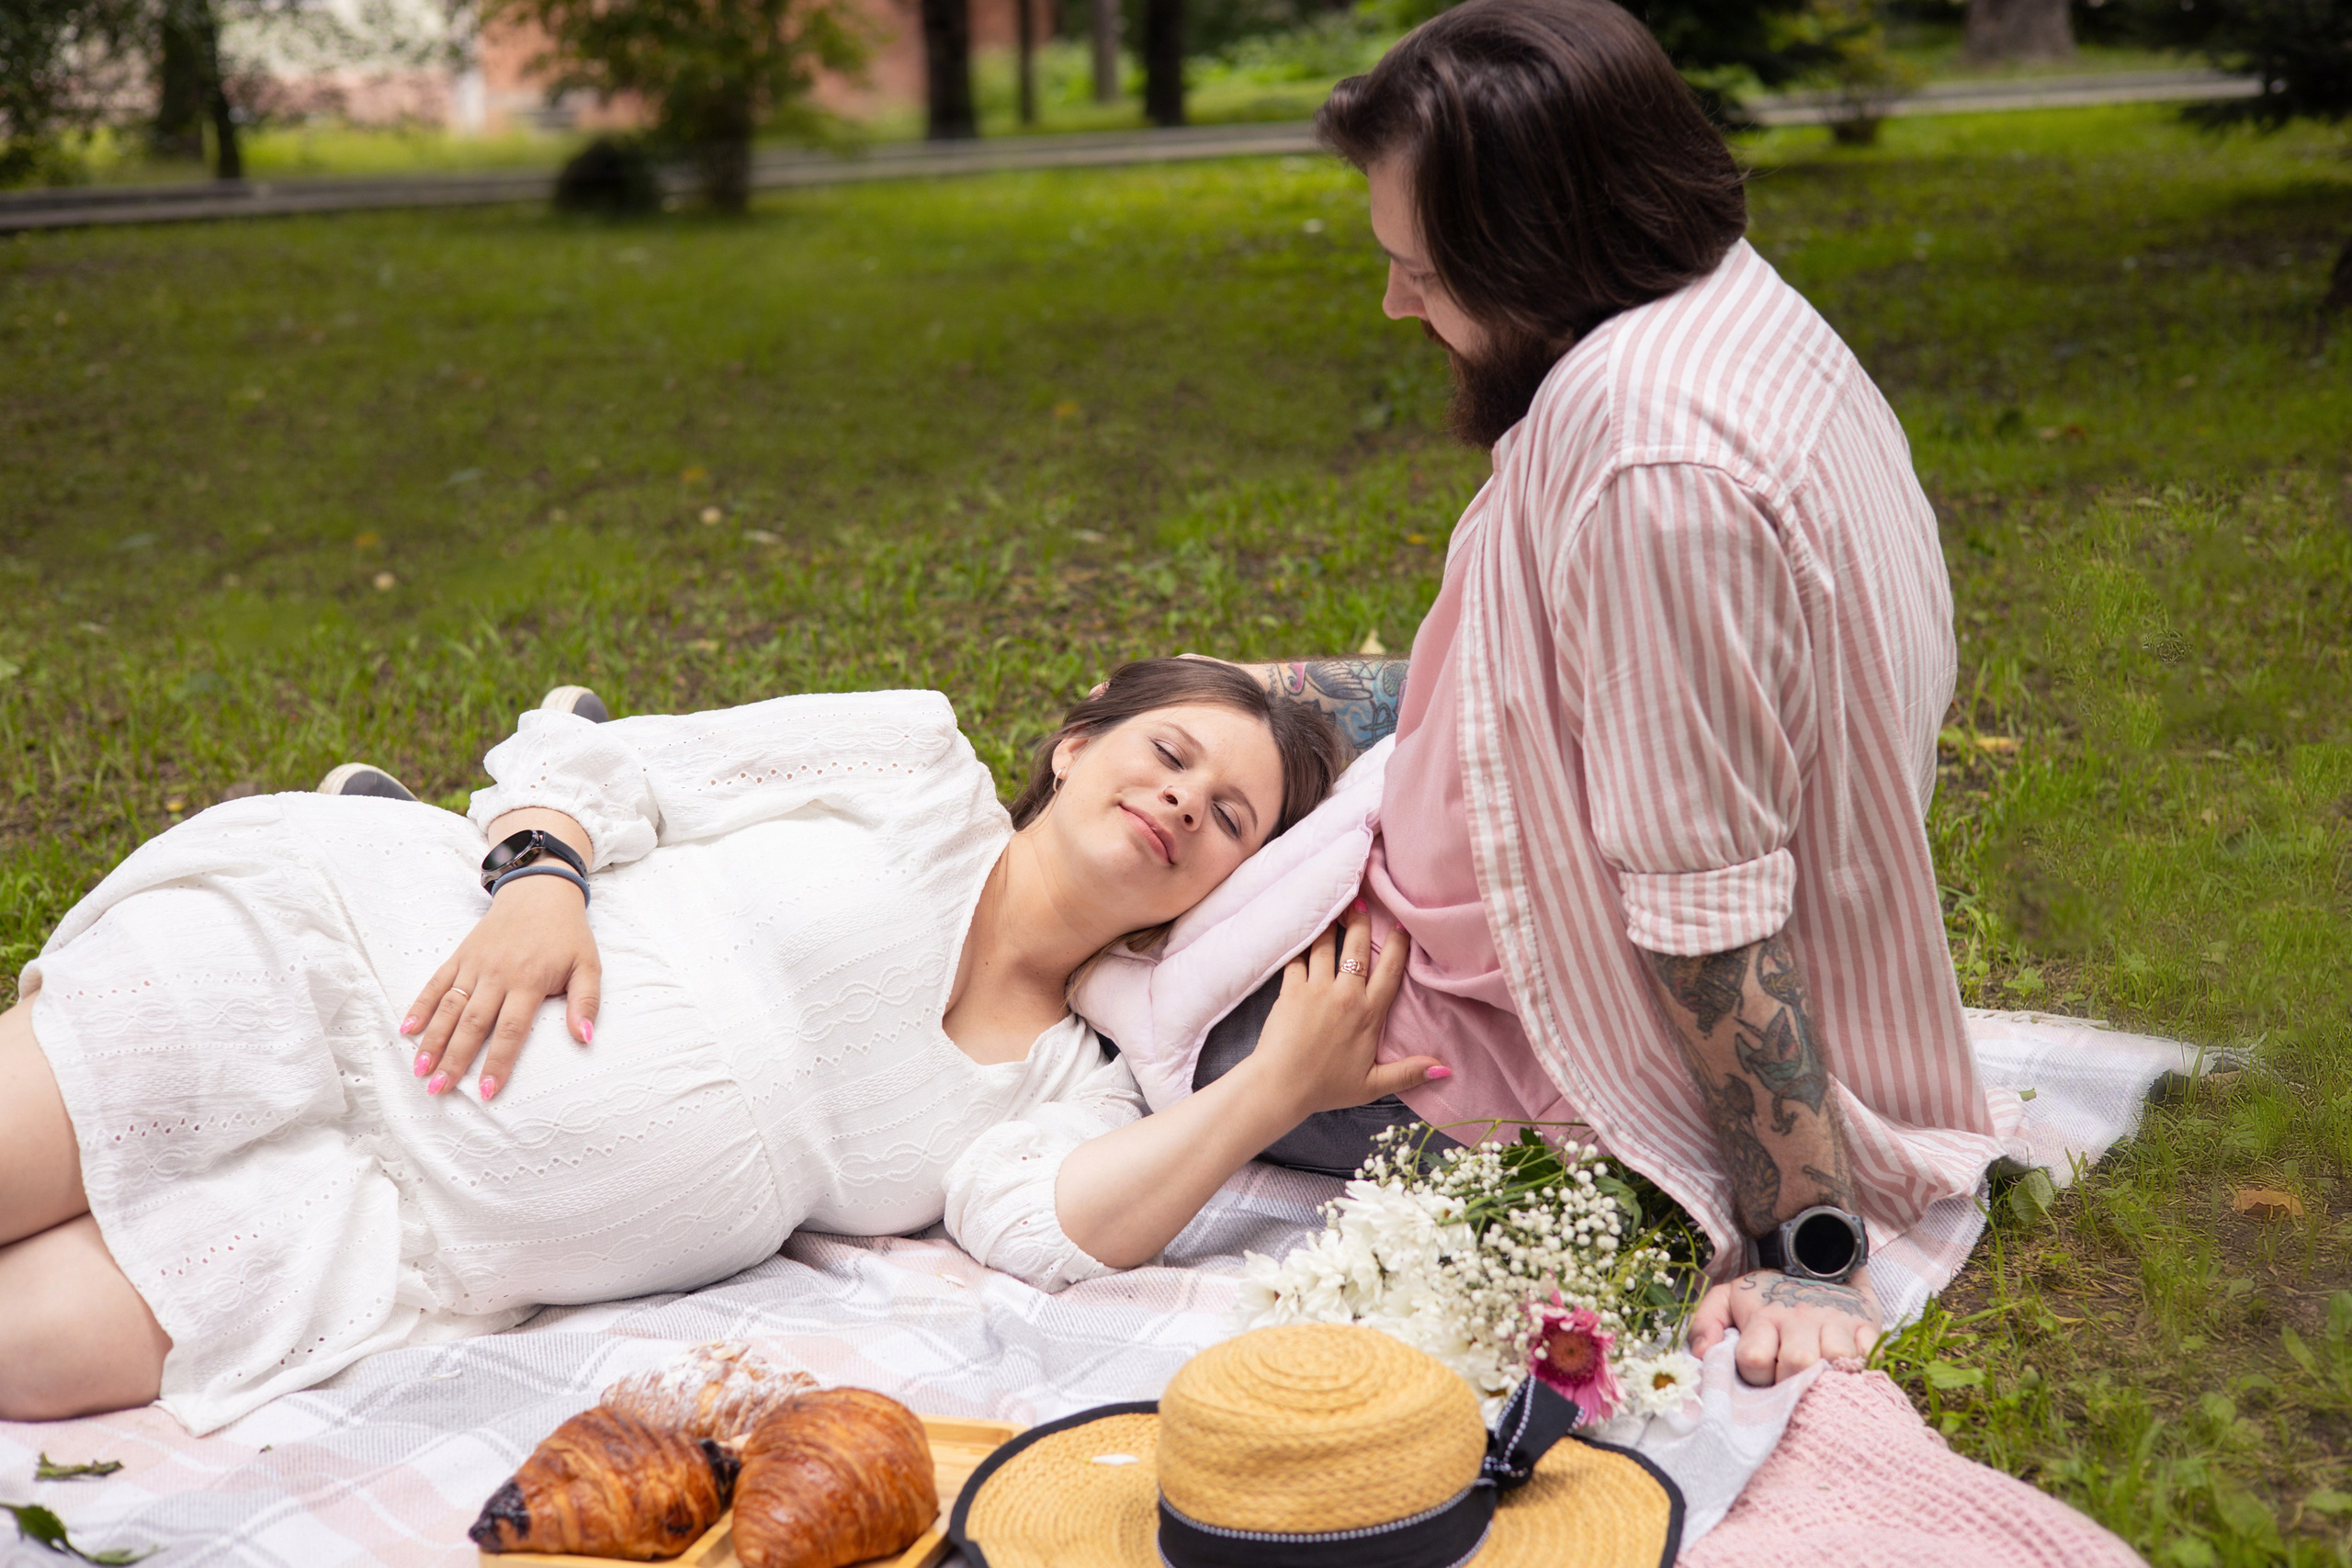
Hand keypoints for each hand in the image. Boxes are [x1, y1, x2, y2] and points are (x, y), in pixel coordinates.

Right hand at [401, 873, 600, 1101]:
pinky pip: (437, 982)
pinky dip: (420, 1005)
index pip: (511, 1029)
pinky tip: (407, 1029)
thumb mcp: (588, 965)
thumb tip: (585, 1038)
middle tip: (439, 1090)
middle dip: (455, 1059)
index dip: (498, 1061)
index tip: (486, 1091)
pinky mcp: (461, 955)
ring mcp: (475, 964)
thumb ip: (586, 1002)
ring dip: (433, 1040)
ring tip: (420, 1070)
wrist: (540, 891)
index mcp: (528, 981)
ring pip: (449, 1006)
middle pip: (472, 1023)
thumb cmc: (566, 934)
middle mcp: (497, 974)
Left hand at [1243, 900, 1439, 1118]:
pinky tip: (1302, 931)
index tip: (1400, 923)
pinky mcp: (1291, 989)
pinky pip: (1297, 957)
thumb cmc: (1325, 1087)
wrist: (1280, 1086)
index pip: (1390, 970)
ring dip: (1330, 925)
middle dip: (1361, 921)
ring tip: (1333, 907)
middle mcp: (1345, 995)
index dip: (1397, 944)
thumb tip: (1444, 1070)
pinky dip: (1300, 943)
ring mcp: (1316, 988)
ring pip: (1326, 945)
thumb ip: (1408, 1072)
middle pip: (1357, 947)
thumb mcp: (1372, 1085)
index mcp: (1368, 1014)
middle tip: (1361, 900)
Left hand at [1688, 1265, 1881, 1385]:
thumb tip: (1702, 1355)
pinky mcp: (1865, 1323)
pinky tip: (1847, 1367)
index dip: (1755, 1376)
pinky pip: (1869, 1354)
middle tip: (1791, 1379)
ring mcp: (1835, 1320)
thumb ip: (1706, 1322)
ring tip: (1819, 1375)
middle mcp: (1800, 1317)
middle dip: (1792, 1381)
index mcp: (1764, 1315)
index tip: (1760, 1375)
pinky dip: (1862, 1366)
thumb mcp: (1729, 1297)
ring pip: (1836, 1360)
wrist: (1815, 1254)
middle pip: (1798, 1363)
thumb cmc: (1770, 1291)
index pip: (1754, 1359)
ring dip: (1829, 1376)